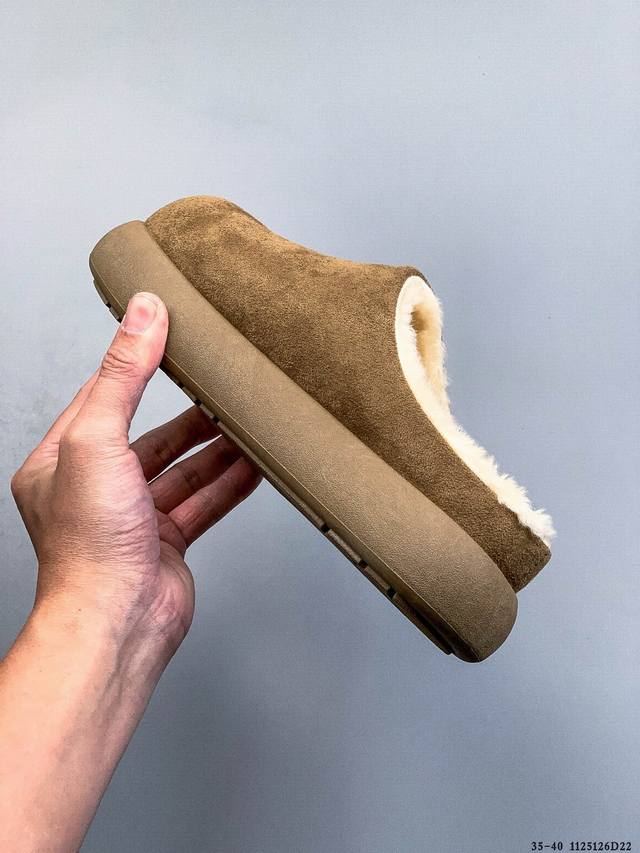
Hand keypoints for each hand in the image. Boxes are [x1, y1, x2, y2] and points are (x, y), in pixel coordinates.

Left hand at [10, 291, 261, 653]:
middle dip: (191, 415)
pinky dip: (230, 485)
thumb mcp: (98, 439)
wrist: (116, 622)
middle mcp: (95, 490)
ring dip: (218, 450)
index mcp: (61, 463)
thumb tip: (142, 314)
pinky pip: (204, 504)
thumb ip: (124, 375)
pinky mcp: (166, 544)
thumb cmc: (90, 545)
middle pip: (152, 437)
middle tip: (224, 388)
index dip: (137, 367)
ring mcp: (133, 519)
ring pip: (184, 472)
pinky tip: (256, 466)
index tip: (170, 335)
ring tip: (251, 424)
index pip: (103, 398)